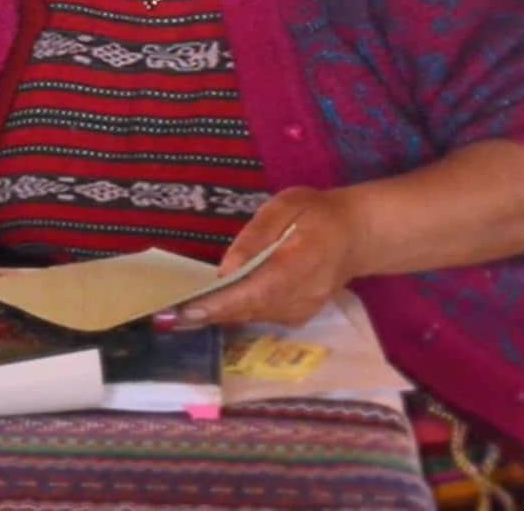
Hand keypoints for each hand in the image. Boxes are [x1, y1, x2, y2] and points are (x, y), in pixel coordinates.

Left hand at [159, 187, 365, 330]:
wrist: (356, 235)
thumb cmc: (316, 213)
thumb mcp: (286, 206)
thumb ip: (256, 236)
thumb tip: (226, 268)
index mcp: (300, 264)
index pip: (256, 291)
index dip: (221, 304)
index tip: (188, 309)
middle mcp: (302, 295)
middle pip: (249, 310)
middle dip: (209, 312)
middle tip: (168, 314)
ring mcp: (302, 310)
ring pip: (252, 316)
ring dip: (218, 314)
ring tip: (179, 311)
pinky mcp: (298, 315)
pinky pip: (260, 316)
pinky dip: (235, 312)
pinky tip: (211, 305)